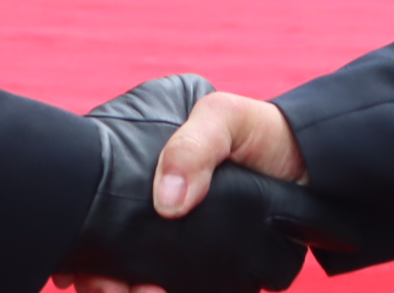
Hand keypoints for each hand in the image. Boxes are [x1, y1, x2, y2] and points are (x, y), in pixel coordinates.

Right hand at [54, 77, 338, 292]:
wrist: (316, 167)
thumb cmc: (262, 132)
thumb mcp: (223, 118)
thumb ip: (195, 148)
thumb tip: (168, 205)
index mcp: (144, 178)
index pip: (94, 213)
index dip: (79, 245)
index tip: (76, 270)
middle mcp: (155, 217)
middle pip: (107, 260)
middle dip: (101, 281)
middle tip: (112, 289)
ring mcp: (178, 250)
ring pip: (138, 283)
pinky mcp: (206, 277)